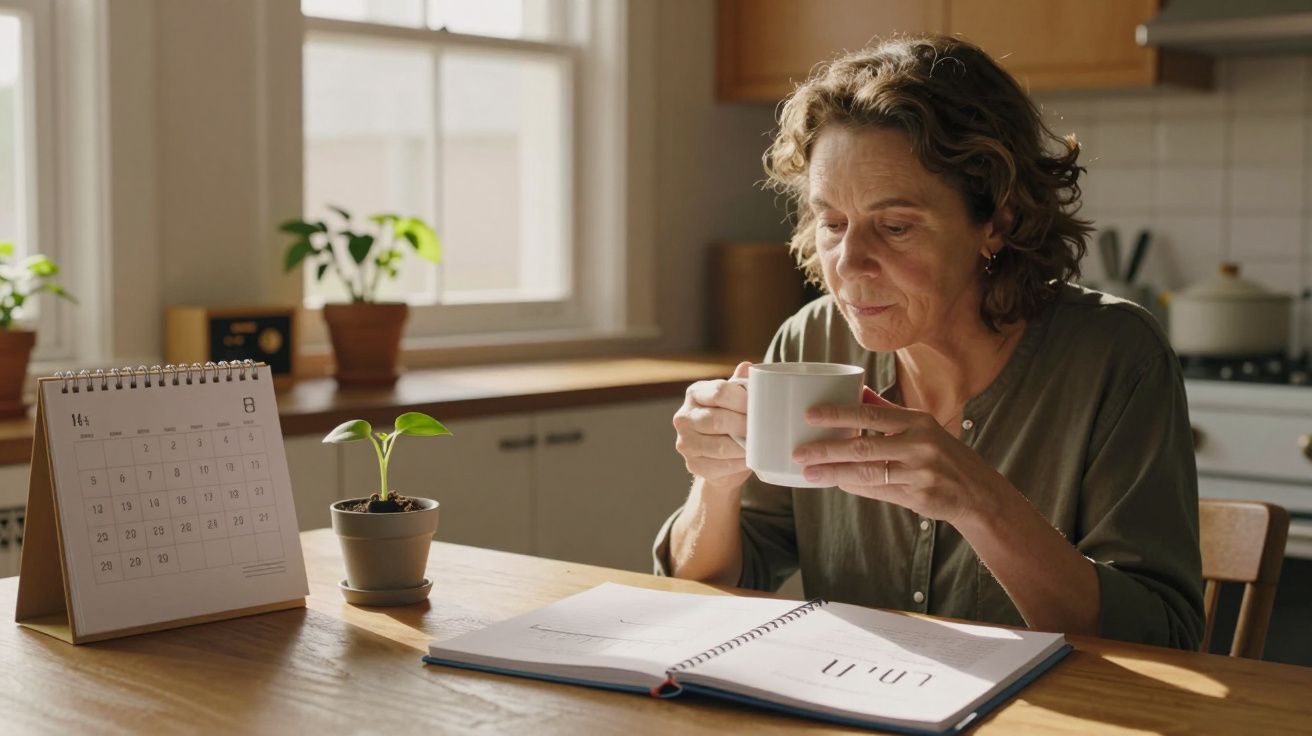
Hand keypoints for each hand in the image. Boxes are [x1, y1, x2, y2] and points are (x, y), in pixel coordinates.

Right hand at [672, 361, 752, 489]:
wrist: (719, 456)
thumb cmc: (730, 420)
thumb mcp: (735, 399)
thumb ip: (740, 384)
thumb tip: (747, 366)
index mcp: (695, 393)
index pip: (720, 391)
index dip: (743, 399)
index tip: (761, 407)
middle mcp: (684, 417)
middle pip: (718, 420)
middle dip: (745, 425)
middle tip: (765, 429)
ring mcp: (685, 443)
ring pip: (719, 446)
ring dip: (744, 447)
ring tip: (760, 444)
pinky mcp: (692, 465)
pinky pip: (719, 466)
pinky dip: (739, 464)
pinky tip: (750, 459)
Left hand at [792, 388, 1006, 527]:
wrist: (977, 491)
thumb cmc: (942, 453)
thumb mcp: (923, 426)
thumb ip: (889, 411)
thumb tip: (855, 390)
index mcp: (917, 421)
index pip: (871, 415)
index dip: (838, 414)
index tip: (810, 415)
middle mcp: (920, 444)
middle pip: (863, 447)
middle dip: (827, 449)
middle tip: (799, 452)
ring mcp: (920, 472)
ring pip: (866, 473)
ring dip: (833, 473)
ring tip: (809, 473)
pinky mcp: (919, 496)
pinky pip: (878, 492)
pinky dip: (854, 487)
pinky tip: (836, 482)